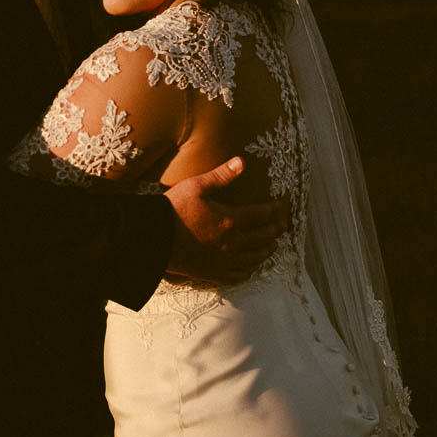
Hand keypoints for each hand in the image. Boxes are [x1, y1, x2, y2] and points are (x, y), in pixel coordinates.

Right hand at [164, 157, 286, 283]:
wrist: (153, 239)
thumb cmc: (173, 209)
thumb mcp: (196, 186)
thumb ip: (221, 176)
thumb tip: (242, 161)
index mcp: (231, 220)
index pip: (261, 214)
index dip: (274, 209)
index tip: (282, 206)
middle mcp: (233, 243)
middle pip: (262, 237)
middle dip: (275, 230)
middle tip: (283, 226)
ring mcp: (224, 261)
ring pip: (254, 257)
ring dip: (266, 250)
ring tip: (273, 246)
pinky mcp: (213, 273)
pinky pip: (238, 275)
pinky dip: (249, 270)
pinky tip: (251, 267)